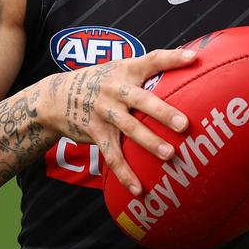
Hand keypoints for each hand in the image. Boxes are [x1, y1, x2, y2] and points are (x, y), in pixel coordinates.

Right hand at [41, 47, 195, 195]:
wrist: (55, 97)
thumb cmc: (99, 82)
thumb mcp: (118, 69)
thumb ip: (145, 72)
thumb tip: (186, 73)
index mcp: (126, 69)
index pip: (152, 59)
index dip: (173, 58)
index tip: (193, 58)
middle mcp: (115, 89)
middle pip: (142, 99)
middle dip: (163, 111)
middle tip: (184, 123)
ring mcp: (104, 111)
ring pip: (129, 128)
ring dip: (150, 142)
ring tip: (170, 154)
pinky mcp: (96, 132)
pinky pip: (112, 155)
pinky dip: (125, 173)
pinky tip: (138, 189)